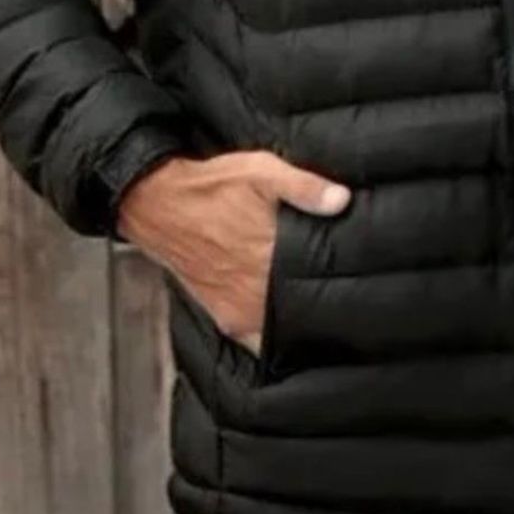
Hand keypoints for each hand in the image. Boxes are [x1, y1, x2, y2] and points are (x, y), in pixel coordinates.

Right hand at [117, 149, 350, 353]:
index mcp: (270, 255)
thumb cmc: (209, 187)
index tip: (355, 282)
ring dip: (302, 321)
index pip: (320, 284)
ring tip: (319, 308)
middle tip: (345, 295)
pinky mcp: (226, 318)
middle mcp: (256, 289)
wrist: (158, 206)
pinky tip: (289, 325)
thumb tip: (341, 200)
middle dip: (325, 302)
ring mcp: (240, 309)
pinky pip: (258, 341)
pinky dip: (275, 337)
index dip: (341, 284)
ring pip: (285, 329)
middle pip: (306, 309)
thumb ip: (303, 187)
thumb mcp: (260, 172)